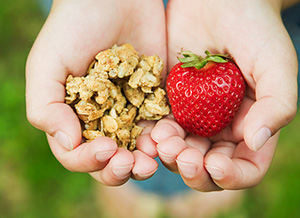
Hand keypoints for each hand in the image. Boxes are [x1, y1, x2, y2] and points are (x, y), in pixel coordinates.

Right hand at [26, 0, 165, 185]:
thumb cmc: (73, 27)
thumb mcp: (47, 65)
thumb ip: (45, 106)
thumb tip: (67, 142)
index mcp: (74, 118)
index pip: (77, 154)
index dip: (89, 160)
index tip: (105, 149)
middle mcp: (102, 120)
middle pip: (110, 160)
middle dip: (121, 169)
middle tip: (133, 165)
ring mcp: (131, 111)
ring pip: (139, 150)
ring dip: (146, 160)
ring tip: (154, 158)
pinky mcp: (155, 100)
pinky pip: (163, 127)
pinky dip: (166, 137)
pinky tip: (169, 138)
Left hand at [150, 0, 297, 190]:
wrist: (217, 0)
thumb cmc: (254, 28)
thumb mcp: (275, 63)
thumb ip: (276, 104)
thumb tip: (256, 142)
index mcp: (251, 125)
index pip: (244, 168)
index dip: (230, 175)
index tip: (214, 164)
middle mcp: (221, 126)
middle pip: (206, 166)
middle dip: (193, 169)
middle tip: (182, 156)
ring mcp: (194, 116)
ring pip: (180, 152)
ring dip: (171, 155)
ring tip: (163, 141)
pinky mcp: (171, 102)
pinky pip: (160, 128)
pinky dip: (155, 136)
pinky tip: (152, 131)